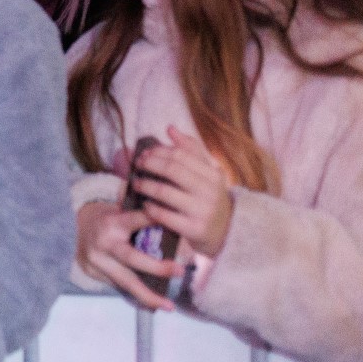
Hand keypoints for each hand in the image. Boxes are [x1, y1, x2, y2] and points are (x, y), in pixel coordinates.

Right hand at [75, 200, 177, 310]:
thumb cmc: (106, 218)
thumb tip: (167, 208)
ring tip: (168, 306)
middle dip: (156, 267)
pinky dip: (136, 297)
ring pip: (125, 281)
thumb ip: (137, 212)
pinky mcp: (93, 273)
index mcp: (112, 222)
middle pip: (131, 258)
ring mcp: (97, 261)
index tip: (174, 224)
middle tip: (180, 271)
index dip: (152, 221)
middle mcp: (104, 242)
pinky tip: (152, 305)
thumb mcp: (118, 209)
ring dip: (148, 296)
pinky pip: (118, 287)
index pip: (135, 220)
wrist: (71, 228)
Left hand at [133, 125, 235, 257]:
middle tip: (137, 164)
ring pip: (165, 192)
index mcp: (213, 175)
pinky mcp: (194, 230)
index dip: (158, 151)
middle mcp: (210, 191)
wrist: (227, 233)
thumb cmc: (209, 198)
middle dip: (149, 164)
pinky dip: (150, 208)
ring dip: (145, 185)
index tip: (145, 153)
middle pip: (172, 170)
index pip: (180, 155)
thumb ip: (190, 150)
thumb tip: (170, 128)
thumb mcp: (206, 174)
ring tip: (136, 183)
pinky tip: (145, 204)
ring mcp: (202, 211)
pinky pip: (165, 216)